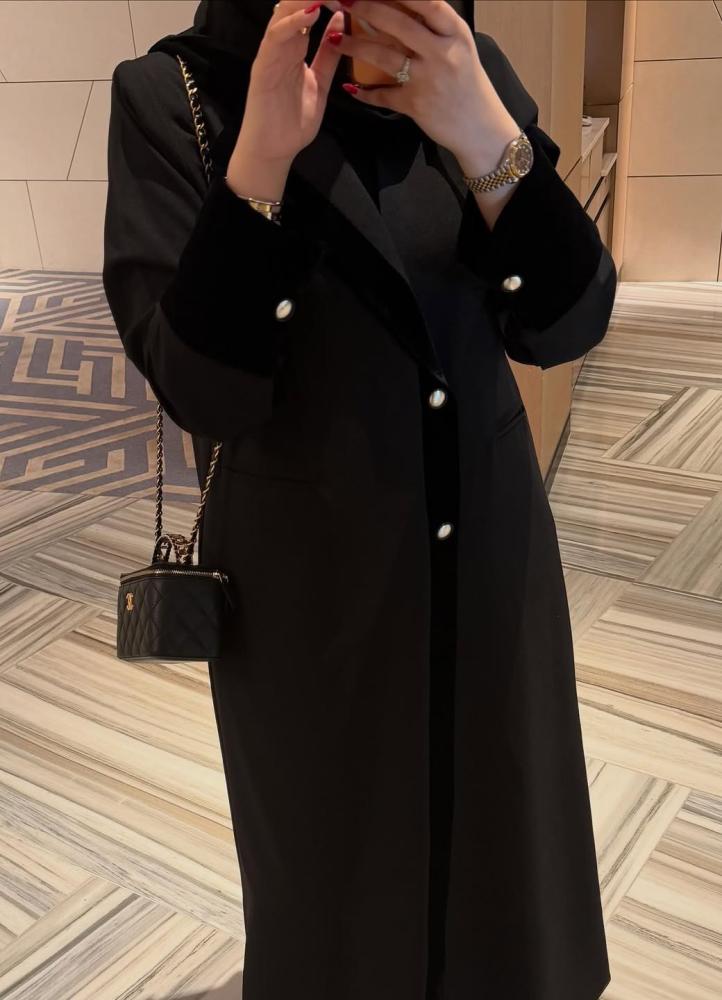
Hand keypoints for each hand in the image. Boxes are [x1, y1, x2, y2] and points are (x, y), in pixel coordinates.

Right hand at [228, 1, 344, 200]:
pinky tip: (310, 13)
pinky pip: (275, 38)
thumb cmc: (294, 120)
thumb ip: (329, 53)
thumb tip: (342, 20)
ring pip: (284, 15)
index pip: (309, 10)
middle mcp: (281, 45)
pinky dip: (291, 23)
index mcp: (295, 47)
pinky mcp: (262, 67)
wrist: (273, 151)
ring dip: (304, 0)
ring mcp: (270, 54)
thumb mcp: (321, 82)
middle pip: (296, 6)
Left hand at [330, 0, 519, 176]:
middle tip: (344, 0)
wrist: (481, 129)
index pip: (426, 1)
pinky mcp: (416, 104)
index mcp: (455, 33)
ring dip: (354, 47)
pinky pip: (383, 95)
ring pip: (384, 56)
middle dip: (367, 9)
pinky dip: (364, 92)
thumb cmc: (468, 86)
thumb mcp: (459, 48)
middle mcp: (442, 52)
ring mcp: (428, 79)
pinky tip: (350, 86)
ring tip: (334, 40)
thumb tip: (402, 8)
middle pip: (398, 23)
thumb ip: (435, 29)